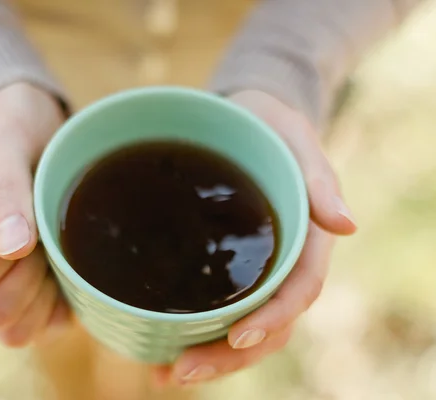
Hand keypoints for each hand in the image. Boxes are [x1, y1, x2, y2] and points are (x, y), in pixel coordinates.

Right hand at [0, 83, 69, 345]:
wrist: (27, 122)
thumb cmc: (8, 121)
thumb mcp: (5, 139)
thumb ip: (2, 188)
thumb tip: (11, 247)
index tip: (23, 223)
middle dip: (28, 277)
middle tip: (44, 231)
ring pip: (15, 329)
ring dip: (45, 295)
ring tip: (55, 246)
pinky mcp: (25, 287)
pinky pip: (42, 325)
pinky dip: (61, 306)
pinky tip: (68, 265)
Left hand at [152, 90, 356, 385]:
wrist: (244, 120)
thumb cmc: (270, 126)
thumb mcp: (293, 137)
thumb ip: (319, 176)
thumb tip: (347, 226)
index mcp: (304, 236)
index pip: (300, 288)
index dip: (274, 316)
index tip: (239, 336)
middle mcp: (282, 261)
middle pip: (270, 323)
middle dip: (230, 355)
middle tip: (182, 371)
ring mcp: (255, 269)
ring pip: (244, 326)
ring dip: (211, 356)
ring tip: (168, 374)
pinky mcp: (228, 267)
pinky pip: (219, 309)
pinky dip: (195, 333)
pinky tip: (161, 347)